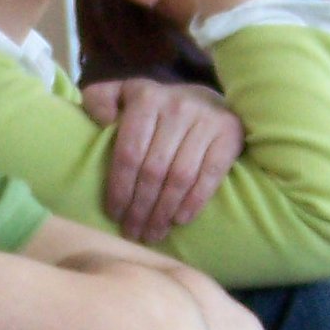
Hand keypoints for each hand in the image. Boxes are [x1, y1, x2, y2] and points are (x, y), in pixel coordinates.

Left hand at [81, 79, 242, 242]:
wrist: (205, 101)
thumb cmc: (156, 109)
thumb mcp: (123, 95)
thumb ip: (99, 101)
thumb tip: (100, 121)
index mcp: (146, 98)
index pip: (129, 153)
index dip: (119, 188)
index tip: (113, 214)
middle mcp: (177, 106)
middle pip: (153, 170)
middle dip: (140, 208)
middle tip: (133, 232)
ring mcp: (206, 119)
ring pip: (180, 177)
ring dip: (164, 211)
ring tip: (153, 233)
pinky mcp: (230, 133)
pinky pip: (210, 176)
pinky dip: (194, 202)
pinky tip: (180, 220)